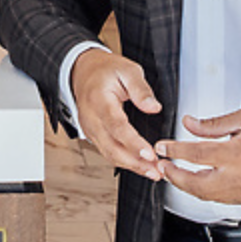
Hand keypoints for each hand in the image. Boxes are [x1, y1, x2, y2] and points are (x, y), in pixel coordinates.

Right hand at [72, 48, 163, 180]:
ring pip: (110, 154)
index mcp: (99, 100)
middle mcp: (91, 119)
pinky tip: (141, 166)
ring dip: (132, 166)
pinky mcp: (93, 136)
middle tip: (156, 170)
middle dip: (135, 162)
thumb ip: (141, 89)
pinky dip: (125, 162)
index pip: (116, 126)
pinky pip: (108, 152)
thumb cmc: (106, 71)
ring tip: (153, 172)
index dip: (133, 142)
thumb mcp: (127, 70)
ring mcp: (90, 129)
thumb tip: (154, 107)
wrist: (84, 72)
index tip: (149, 154)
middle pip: (111, 147)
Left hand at [155, 110, 240, 205]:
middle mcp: (239, 177)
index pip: (196, 155)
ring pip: (206, 195)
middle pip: (195, 183)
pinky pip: (220, 199)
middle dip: (174, 176)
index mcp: (237, 154)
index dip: (174, 151)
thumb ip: (213, 125)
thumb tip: (189, 124)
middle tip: (162, 166)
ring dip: (187, 186)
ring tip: (175, 173)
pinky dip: (205, 191)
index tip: (162, 147)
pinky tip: (198, 181)